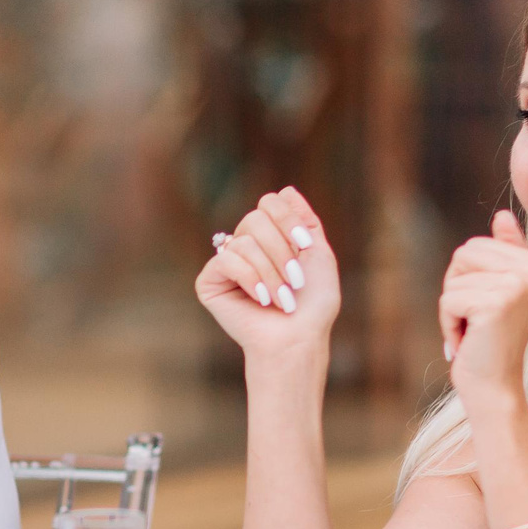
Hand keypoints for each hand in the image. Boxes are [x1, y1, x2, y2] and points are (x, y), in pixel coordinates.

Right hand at [195, 188, 336, 372]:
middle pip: (255, 218)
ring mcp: (226, 264)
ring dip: (271, 272)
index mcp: (270, 237)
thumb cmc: (312, 304)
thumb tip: (285, 189)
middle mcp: (245, 246)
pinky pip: (227, 260)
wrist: (298, 338)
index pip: (269, 203)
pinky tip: (261, 300)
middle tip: (295, 280)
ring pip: (244, 242)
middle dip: (281, 250)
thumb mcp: (318, 254)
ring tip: (282, 298)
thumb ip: (304, 221)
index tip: (305, 246)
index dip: (287, 220)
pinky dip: (251, 279)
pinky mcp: (209, 282)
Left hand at [438, 210, 527, 411]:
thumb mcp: (499, 290)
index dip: (466, 278)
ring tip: (474, 331)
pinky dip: (449, 324)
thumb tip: (502, 214)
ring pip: (453, 278)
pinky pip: (448, 299)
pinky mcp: (496, 304)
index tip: (484, 308)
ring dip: (452, 309)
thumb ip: (503, 252)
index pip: (475, 245)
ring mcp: (517, 285)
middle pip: (463, 254)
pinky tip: (469, 341)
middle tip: (476, 320)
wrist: (495, 385)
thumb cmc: (491, 339)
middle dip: (457, 289)